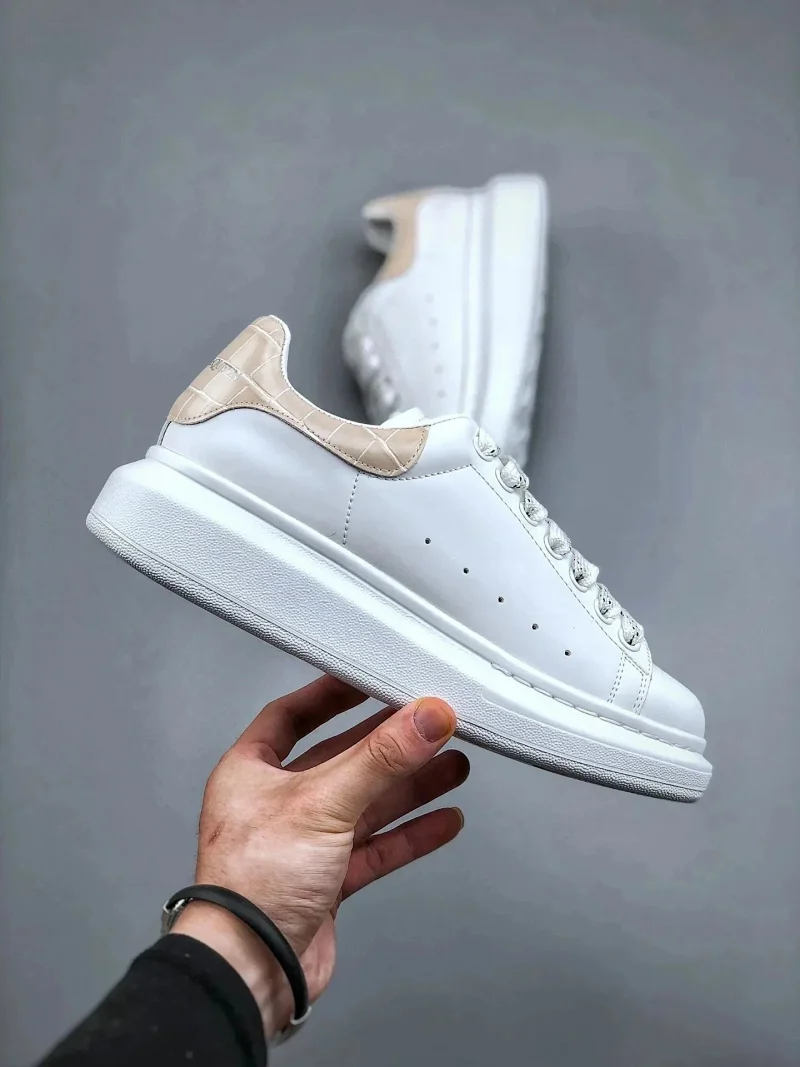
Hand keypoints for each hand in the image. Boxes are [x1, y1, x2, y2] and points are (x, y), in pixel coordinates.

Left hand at [172, 675, 468, 1036]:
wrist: (250, 971)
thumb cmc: (253, 884)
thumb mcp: (323, 802)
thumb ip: (380, 758)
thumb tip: (426, 716)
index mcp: (251, 772)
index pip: (292, 715)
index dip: (330, 695)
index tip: (368, 678)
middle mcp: (275, 804)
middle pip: (341, 759)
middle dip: (388, 744)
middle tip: (430, 725)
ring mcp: (303, 844)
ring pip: (365, 804)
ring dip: (409, 787)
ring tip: (453, 765)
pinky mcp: (326, 882)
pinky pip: (376, 848)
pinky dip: (410, 835)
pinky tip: (444, 821)